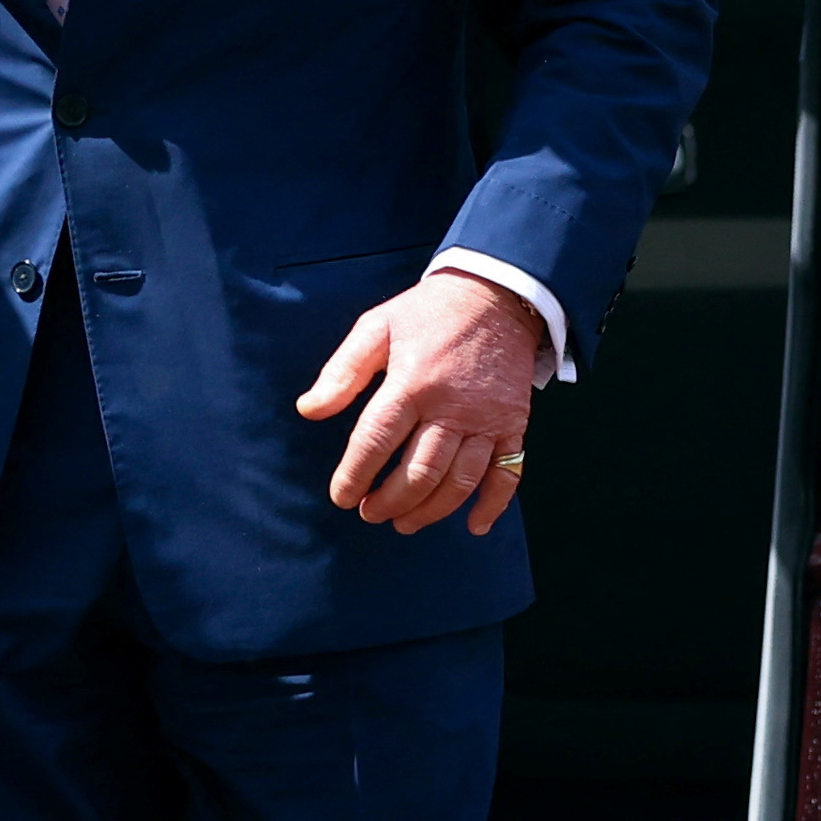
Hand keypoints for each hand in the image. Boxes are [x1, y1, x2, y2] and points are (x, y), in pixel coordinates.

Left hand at [294, 268, 549, 538]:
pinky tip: (474, 527)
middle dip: (391, 501)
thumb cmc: (428, 313)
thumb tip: (307, 410)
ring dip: (430, 510)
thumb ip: (342, 371)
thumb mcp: (377, 327)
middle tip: (370, 514)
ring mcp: (487, 419)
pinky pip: (508, 472)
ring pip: (460, 481)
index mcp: (412, 382)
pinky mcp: (514, 423)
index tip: (342, 498)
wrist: (496, 294)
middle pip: (420, 472)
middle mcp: (451, 407)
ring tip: (404, 523)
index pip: (376, 441)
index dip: (355, 475)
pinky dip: (493, 505)